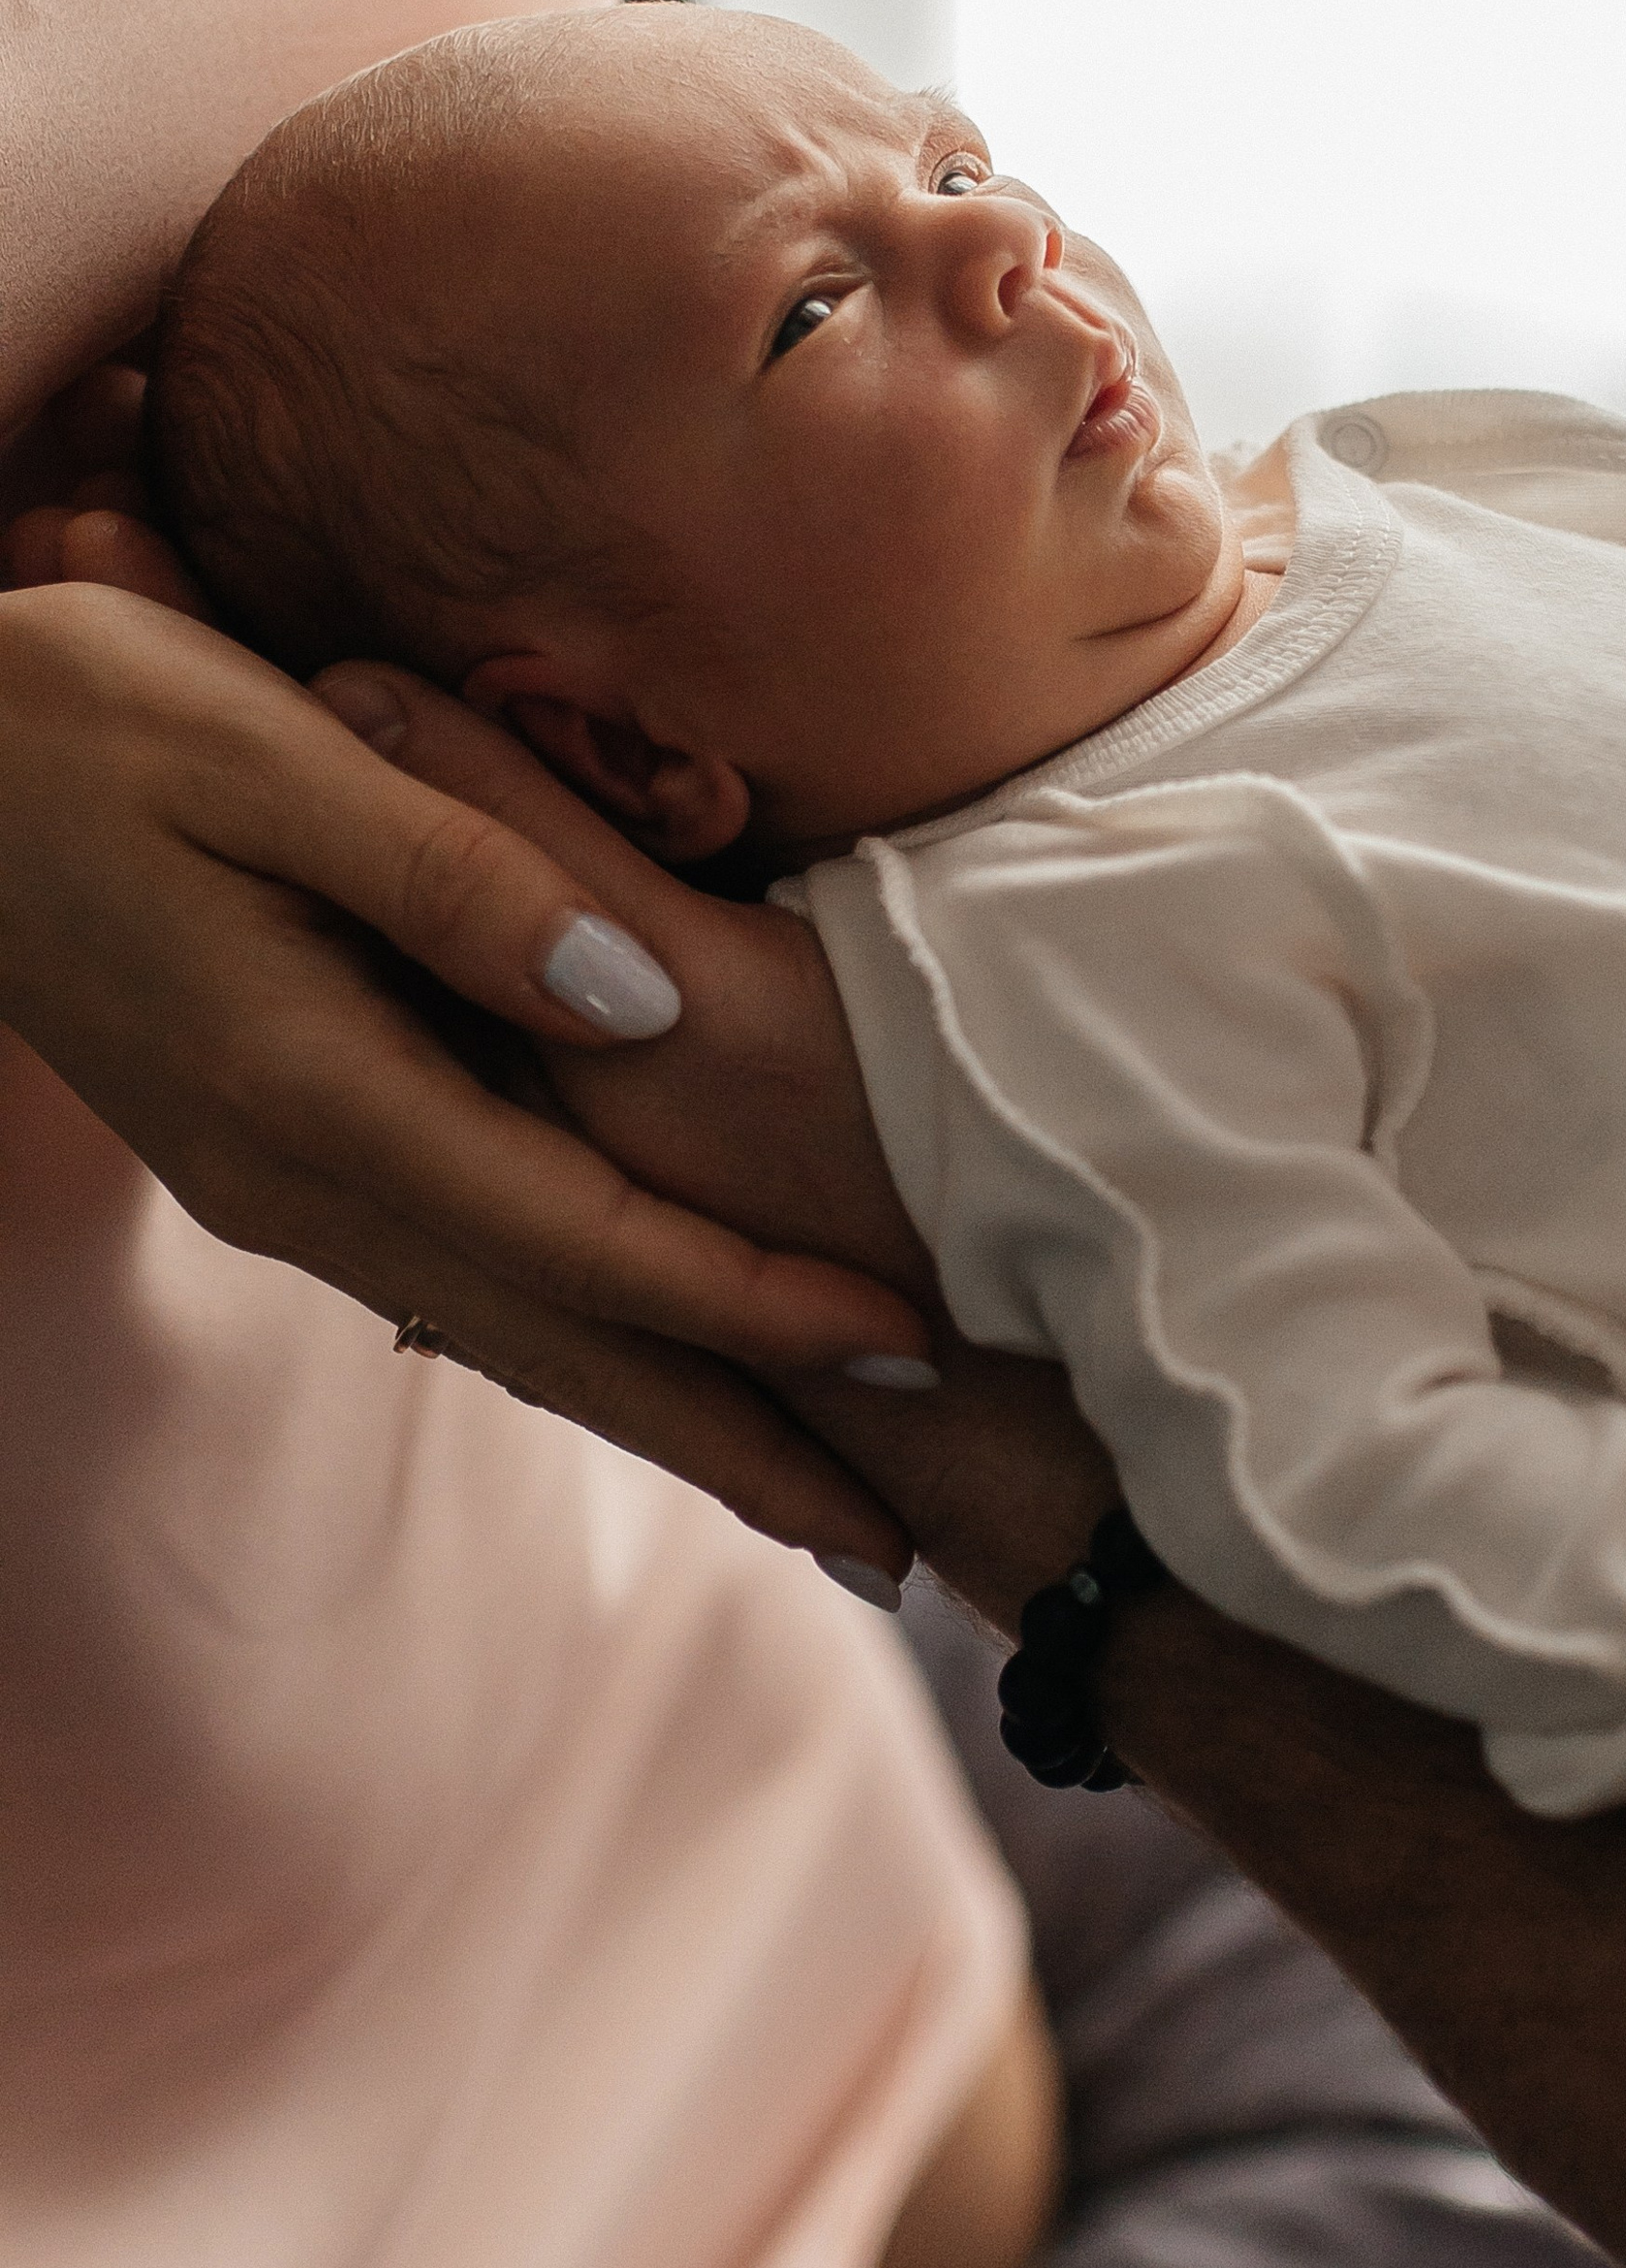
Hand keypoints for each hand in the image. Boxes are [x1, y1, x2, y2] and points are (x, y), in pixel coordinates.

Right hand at [0, 579, 931, 1574]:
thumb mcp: (270, 754)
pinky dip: (569, 1341)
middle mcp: (299, 1178)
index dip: (752, 1296)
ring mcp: (276, 1183)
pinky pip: (455, 1284)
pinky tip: (636, 1368)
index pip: (587, 1231)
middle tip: (896, 1545)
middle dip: (735, 1441)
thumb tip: (640, 999)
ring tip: (805, 1492)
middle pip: (561, 1340)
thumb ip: (460, 875)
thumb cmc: (82, 722)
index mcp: (318, 1091)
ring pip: (509, 1332)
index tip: (902, 1337)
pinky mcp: (271, 1154)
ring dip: (662, 1414)